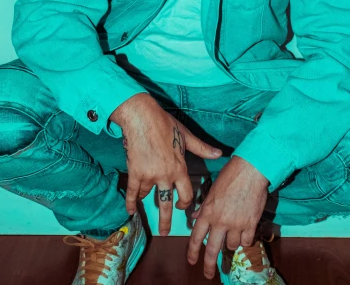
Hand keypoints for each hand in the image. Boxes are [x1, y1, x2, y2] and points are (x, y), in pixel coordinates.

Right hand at [110, 93, 222, 235]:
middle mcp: (166, 176)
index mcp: (180, 168)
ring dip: (147, 200)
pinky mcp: (135, 172)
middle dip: (166, 220)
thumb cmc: (166, 124)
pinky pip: (133, 192)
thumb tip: (219, 153)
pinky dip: (131, 202)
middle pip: (167, 204)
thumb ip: (202, 148)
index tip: (182, 206)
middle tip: (165, 232)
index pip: (186, 194)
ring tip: (144, 206)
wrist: (143, 118)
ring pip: (149, 195)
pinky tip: (130, 210)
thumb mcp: (186, 136)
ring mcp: (150, 176)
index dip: (185, 202)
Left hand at [187, 155, 268, 279]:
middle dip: (208, 265)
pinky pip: (246, 242)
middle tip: (208, 274)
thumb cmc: (230, 175)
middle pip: (212, 250)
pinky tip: (244, 232)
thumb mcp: (212, 190)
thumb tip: (196, 216)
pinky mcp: (250, 224)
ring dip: (230, 242)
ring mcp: (236, 224)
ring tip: (233, 232)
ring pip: (231, 245)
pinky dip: (244, 239)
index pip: (196, 237)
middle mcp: (220, 221)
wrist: (250, 170)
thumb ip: (204, 206)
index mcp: (208, 212)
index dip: (193, 252)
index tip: (192, 261)